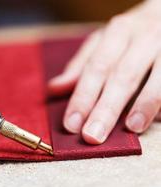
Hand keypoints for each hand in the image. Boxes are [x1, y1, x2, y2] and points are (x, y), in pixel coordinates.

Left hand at [48, 0, 160, 143]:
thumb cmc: (131, 34)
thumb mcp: (103, 42)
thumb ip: (80, 66)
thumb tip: (54, 88)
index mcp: (117, 33)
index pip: (96, 68)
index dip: (83, 97)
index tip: (71, 124)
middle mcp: (143, 37)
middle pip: (122, 75)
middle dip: (106, 108)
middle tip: (92, 135)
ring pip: (157, 77)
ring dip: (144, 103)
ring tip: (131, 128)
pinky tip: (158, 118)